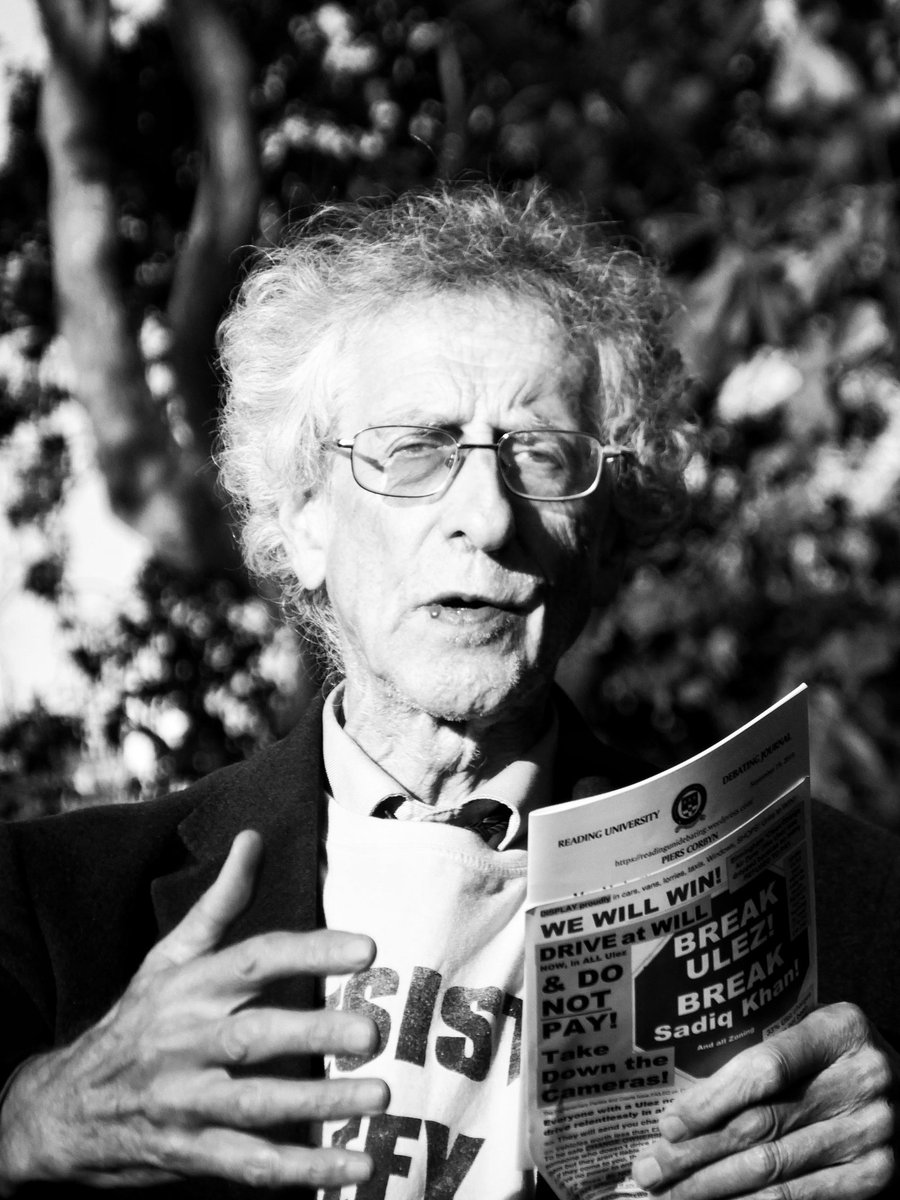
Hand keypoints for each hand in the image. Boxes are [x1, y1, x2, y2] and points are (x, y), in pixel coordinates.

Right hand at [0, 830, 387, 1190]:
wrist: (62, 1106)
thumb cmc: (135, 1020)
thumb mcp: (168, 957)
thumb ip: (220, 902)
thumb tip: (253, 838)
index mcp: (190, 988)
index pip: (254, 960)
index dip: (310, 951)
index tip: (367, 948)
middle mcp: (188, 1042)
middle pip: (254, 1036)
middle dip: (313, 1033)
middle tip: (370, 1031)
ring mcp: (187, 1101)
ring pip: (256, 1105)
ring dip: (319, 1104)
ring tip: (379, 1097)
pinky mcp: (190, 1152)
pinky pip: (251, 1165)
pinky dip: (305, 1171)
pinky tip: (354, 1167)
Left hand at [631, 1003, 895, 1198]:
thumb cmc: (827, 1052)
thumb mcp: (800, 1033)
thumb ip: (756, 1056)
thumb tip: (679, 1109)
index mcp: (840, 1028)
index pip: (765, 1069)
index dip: (712, 1100)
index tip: (668, 1123)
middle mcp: (863, 1079)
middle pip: (761, 1124)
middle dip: (696, 1151)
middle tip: (650, 1168)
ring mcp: (872, 1132)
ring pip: (773, 1167)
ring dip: (711, 1185)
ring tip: (669, 1192)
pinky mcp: (875, 1174)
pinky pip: (801, 1196)